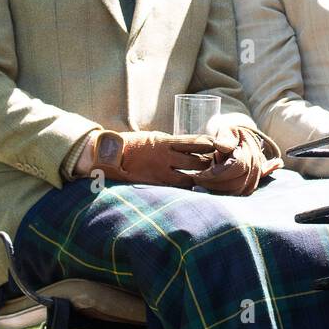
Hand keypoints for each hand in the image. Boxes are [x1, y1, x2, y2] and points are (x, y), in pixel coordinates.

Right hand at [91, 130, 218, 186]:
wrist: (111, 155)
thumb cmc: (134, 145)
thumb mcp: (154, 138)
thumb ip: (171, 143)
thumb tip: (192, 147)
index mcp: (165, 141)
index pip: (193, 142)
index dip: (207, 145)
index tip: (216, 146)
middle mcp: (165, 156)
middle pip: (195, 161)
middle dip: (207, 163)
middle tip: (217, 165)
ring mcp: (160, 171)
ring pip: (188, 177)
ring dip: (199, 178)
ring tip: (209, 179)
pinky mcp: (155, 183)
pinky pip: (176, 187)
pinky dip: (187, 188)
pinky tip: (196, 190)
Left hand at [190, 125, 281, 196]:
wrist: (242, 142)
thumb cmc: (231, 136)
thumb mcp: (228, 132)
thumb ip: (225, 138)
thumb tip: (218, 145)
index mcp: (250, 153)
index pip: (237, 167)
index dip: (218, 172)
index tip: (201, 173)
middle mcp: (255, 168)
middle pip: (237, 183)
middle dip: (215, 183)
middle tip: (197, 180)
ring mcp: (253, 180)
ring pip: (236, 192)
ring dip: (217, 191)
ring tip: (200, 185)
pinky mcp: (248, 188)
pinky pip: (236, 196)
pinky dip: (220, 195)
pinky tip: (206, 191)